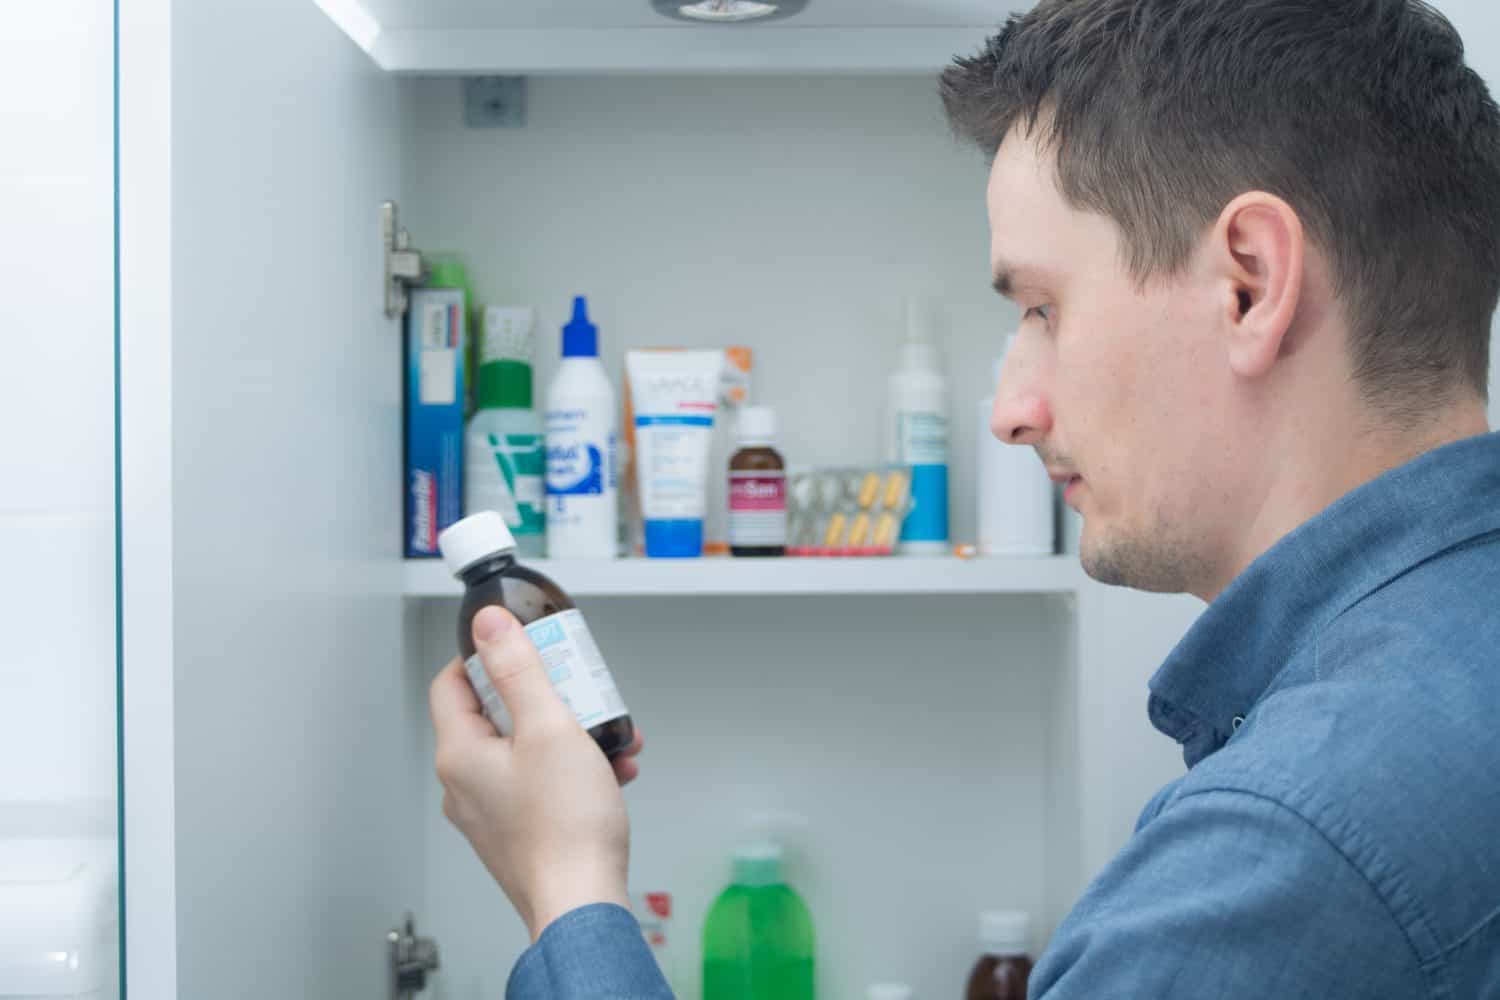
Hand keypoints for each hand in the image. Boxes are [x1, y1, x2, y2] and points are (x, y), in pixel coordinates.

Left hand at [430, 605, 643, 939]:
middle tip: (575, 687)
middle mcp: (465, 785)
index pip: (451, 683)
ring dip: (567, 732)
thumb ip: (519, 670)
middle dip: (544, 695)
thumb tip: (489, 626)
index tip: (520, 648)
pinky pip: (539, 783)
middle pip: (494, 715)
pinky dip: (571, 768)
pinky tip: (610, 769)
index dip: (484, 658)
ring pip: (523, 749)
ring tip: (605, 733)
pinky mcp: (518, 832)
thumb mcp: (549, 728)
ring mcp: (491, 812)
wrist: (581, 903)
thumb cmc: (565, 827)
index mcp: (461, 754)